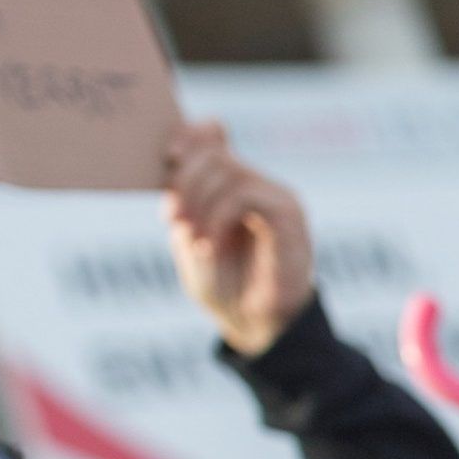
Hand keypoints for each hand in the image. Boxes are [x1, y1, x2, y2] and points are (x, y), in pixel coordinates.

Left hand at [162, 119, 317, 353]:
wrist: (252, 325)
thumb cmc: (221, 283)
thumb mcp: (189, 232)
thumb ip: (185, 194)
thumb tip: (180, 152)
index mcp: (232, 184)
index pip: (214, 134)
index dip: (190, 135)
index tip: (169, 156)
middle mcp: (258, 185)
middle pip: (215, 154)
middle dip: (185, 183)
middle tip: (173, 220)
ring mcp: (277, 198)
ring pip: (229, 172)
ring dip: (199, 204)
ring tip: (192, 239)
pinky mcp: (289, 216)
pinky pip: (246, 196)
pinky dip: (219, 218)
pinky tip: (210, 244)